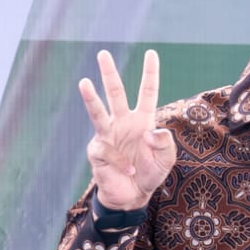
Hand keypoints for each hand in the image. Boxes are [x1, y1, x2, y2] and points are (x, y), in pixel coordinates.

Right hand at [78, 49, 175, 210]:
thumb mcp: (166, 158)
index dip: (150, 73)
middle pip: (116, 93)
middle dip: (109, 73)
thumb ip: (165, 142)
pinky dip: (121, 162)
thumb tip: (149, 131)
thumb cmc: (150, 173)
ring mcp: (108, 135)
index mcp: (143, 120)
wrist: (133, 196)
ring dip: (91, 98)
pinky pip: (107, 151)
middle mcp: (123, 122)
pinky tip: (129, 170)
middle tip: (103, 53)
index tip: (151, 53)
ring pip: (98, 112)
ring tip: (84, 82)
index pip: (147, 92)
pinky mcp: (97, 151)